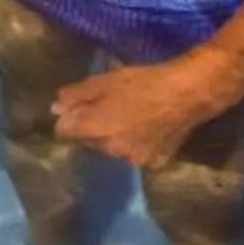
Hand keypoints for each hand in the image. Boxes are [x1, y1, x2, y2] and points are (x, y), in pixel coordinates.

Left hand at [51, 53, 243, 168]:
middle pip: (90, 141)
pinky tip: (150, 127)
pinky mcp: (155, 164)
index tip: (79, 109)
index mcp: (95, 130)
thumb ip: (76, 95)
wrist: (188, 93)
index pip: (64, 133)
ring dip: (117, 137)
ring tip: (134, 115)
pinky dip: (139, 144)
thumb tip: (55, 109)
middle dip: (95, 127)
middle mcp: (110, 151)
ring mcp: (134, 160)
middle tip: (112, 106)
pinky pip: (136, 154)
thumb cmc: (145, 81)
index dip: (69, 120)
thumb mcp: (106, 80)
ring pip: (114, 149)